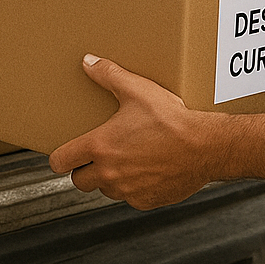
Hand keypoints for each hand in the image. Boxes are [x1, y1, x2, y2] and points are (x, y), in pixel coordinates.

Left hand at [47, 54, 224, 209]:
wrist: (205, 147)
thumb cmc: (171, 119)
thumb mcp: (138, 90)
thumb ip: (109, 75)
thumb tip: (88, 62)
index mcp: (100, 146)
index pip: (60, 162)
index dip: (59, 158)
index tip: (64, 155)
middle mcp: (109, 173)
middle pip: (79, 181)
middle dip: (85, 170)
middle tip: (99, 156)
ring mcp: (127, 190)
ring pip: (105, 190)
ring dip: (110, 179)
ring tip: (127, 160)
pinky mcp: (145, 201)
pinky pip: (130, 198)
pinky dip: (134, 188)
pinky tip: (147, 170)